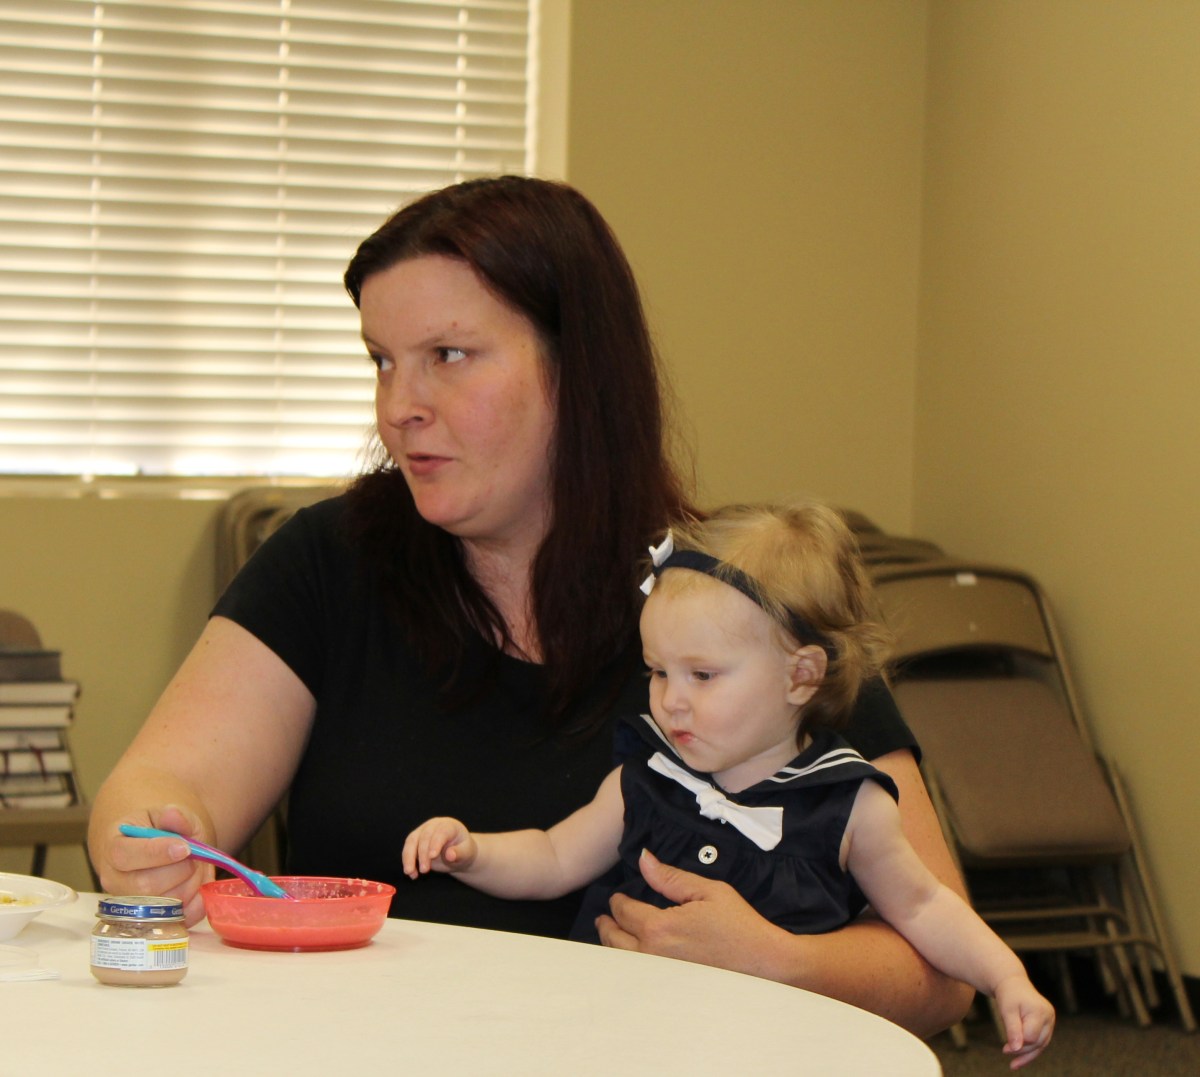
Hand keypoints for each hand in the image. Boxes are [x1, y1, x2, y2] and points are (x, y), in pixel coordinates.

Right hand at [99, 804, 214, 925]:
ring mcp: (132, 906)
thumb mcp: (167, 815)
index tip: (184, 847)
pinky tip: (199, 885)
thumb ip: (173, 815)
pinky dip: (199, 903)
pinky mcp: (155, 921)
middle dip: (181, 869)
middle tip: (193, 854)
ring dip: (191, 883)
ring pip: (166, 905)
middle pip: (146, 885)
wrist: (158, 851)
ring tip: (194, 866)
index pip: (124, 856)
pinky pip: (181, 920)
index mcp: (114, 849)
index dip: (156, 853)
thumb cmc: (160, 831)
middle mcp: (116, 881)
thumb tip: (172, 815)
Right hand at [402, 817, 476, 878]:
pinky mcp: (415, 841)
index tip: (432, 856)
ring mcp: (422, 832)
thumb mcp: (467, 852)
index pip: (441, 832)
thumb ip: (460, 853)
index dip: (436, 843)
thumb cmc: (464, 850)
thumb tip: (450, 855)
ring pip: (411, 841)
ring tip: (410, 873)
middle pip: (424, 836)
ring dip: (409, 857)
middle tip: (424, 870)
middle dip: (422, 854)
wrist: (458, 853)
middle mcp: (434, 826)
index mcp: (449, 825)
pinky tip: (412, 874)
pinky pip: (408, 850)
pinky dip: (407, 862)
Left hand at [594, 849, 788, 977]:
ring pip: (623, 962)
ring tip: (611, 936)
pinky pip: (638, 976)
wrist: (764, 964)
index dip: (617, 902)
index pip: (625, 912)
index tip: (616, 897)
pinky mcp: (670, 991)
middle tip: (603, 918)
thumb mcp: (707, 891)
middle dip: (607, 926)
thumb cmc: (739, 926)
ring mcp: (660, 978)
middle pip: (616, 940)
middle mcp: (653, 956)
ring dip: (613, 946)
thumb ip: (670, 877)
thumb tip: (644, 859)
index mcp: (659, 928)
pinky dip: (628, 965)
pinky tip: (631, 958)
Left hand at [995, 974, 1054, 1069]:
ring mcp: (1050, 1021)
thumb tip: (1015, 1049)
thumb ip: (1012, 1029)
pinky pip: (1040, 1042)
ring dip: (1027, 1055)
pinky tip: (1019, 1060)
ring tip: (1013, 1065)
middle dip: (1022, 1050)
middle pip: (1037, 1042)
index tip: (1004, 1048)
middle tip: (1004, 1052)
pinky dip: (1030, 1050)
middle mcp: (1049, 1017)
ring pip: (1040, 1044)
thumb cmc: (1008, 995)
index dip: (1018, 1043)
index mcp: (1041, 1011)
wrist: (1012, 983)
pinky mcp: (1047, 1025)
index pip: (1031, 1036)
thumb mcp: (1007, 1010)